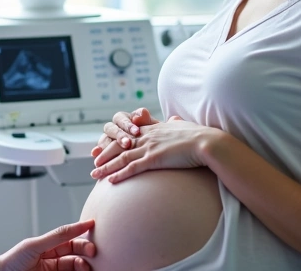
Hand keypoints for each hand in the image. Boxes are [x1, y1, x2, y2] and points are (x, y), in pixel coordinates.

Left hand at [0, 220, 95, 270]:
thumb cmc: (13, 261)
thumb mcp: (34, 245)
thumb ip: (56, 236)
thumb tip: (76, 226)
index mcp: (48, 246)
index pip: (69, 239)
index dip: (81, 232)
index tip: (92, 226)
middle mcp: (52, 258)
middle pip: (75, 253)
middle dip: (85, 250)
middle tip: (92, 252)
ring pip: (75, 266)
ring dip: (83, 264)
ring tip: (85, 266)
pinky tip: (82, 270)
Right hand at [89, 108, 158, 159]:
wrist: (152, 149)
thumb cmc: (152, 137)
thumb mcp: (153, 128)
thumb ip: (146, 120)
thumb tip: (141, 113)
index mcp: (124, 119)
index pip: (122, 118)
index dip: (127, 125)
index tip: (137, 131)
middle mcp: (114, 128)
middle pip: (111, 128)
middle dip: (119, 136)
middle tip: (127, 143)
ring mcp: (108, 139)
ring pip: (104, 138)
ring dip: (107, 145)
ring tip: (111, 151)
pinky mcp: (104, 150)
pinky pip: (99, 149)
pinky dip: (97, 151)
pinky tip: (95, 153)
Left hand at [89, 116, 222, 183]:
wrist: (207, 142)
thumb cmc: (198, 135)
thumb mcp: (182, 125)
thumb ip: (174, 123)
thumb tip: (174, 118)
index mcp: (154, 129)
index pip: (128, 135)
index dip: (115, 141)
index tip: (105, 147)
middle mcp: (148, 137)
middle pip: (120, 145)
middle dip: (105, 153)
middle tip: (94, 161)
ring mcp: (150, 148)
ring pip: (122, 158)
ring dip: (106, 167)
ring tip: (94, 174)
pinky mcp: (154, 159)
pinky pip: (132, 168)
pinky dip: (119, 174)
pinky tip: (110, 181)